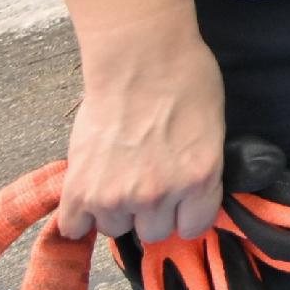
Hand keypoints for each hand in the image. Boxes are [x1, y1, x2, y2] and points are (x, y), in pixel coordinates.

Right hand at [55, 21, 221, 245]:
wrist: (140, 58)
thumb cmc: (185, 81)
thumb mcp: (214, 132)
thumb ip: (200, 174)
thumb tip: (191, 198)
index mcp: (199, 180)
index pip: (194, 227)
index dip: (186, 213)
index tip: (180, 202)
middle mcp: (158, 195)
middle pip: (153, 231)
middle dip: (151, 211)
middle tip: (145, 180)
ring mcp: (116, 195)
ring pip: (115, 227)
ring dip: (116, 209)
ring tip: (117, 175)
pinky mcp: (80, 189)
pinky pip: (75, 226)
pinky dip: (80, 215)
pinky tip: (89, 192)